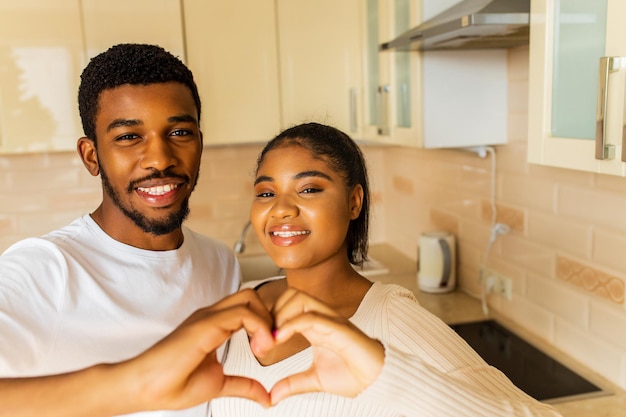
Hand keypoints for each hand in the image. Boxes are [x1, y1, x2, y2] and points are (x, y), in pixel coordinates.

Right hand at [122, 289, 274, 410]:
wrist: (145, 388)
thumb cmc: (172, 384)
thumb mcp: (219, 384)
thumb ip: (244, 386)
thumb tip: (266, 396)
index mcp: (215, 324)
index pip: (249, 306)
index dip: (266, 322)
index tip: (269, 349)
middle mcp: (212, 315)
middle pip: (251, 295)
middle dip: (269, 316)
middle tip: (270, 346)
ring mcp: (208, 317)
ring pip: (249, 297)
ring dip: (266, 321)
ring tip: (264, 349)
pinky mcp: (205, 324)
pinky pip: (242, 313)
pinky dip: (259, 327)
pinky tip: (258, 349)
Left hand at [266, 288, 384, 404]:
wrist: (377, 381)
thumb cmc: (354, 374)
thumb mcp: (315, 380)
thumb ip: (293, 384)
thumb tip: (273, 395)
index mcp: (316, 326)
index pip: (289, 304)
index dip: (271, 316)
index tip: (261, 340)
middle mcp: (323, 318)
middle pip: (292, 294)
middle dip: (273, 311)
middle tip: (265, 337)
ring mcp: (331, 321)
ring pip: (301, 298)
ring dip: (281, 315)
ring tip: (273, 338)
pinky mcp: (339, 329)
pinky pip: (313, 316)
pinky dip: (292, 324)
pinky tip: (282, 338)